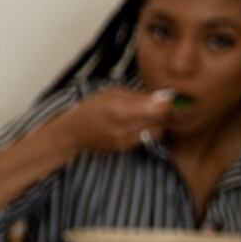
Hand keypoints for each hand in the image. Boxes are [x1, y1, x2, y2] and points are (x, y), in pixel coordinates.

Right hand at [57, 87, 173, 158]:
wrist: (74, 132)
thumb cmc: (91, 107)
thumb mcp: (112, 93)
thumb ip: (138, 95)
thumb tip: (165, 96)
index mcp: (119, 109)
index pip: (158, 109)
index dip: (167, 102)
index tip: (167, 96)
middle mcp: (124, 127)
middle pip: (161, 121)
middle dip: (165, 112)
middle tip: (160, 104)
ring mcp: (126, 140)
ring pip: (158, 131)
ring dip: (159, 122)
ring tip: (151, 114)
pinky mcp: (127, 148)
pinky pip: (148, 138)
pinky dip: (150, 130)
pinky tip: (142, 124)